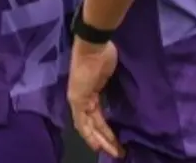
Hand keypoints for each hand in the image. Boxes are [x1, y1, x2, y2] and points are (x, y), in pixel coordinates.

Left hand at [68, 40, 122, 158]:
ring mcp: (78, 100)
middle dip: (105, 140)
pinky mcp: (77, 99)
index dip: (103, 131)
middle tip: (117, 151)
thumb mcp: (108, 73)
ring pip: (88, 127)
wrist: (94, 44)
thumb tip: (117, 94)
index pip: (95, 118)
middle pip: (92, 125)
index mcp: (87, 93)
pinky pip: (83, 122)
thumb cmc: (104, 54)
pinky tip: (98, 144)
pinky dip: (90, 134)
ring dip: (101, 140)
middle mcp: (81, 99)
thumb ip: (108, 86)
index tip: (113, 142)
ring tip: (113, 151)